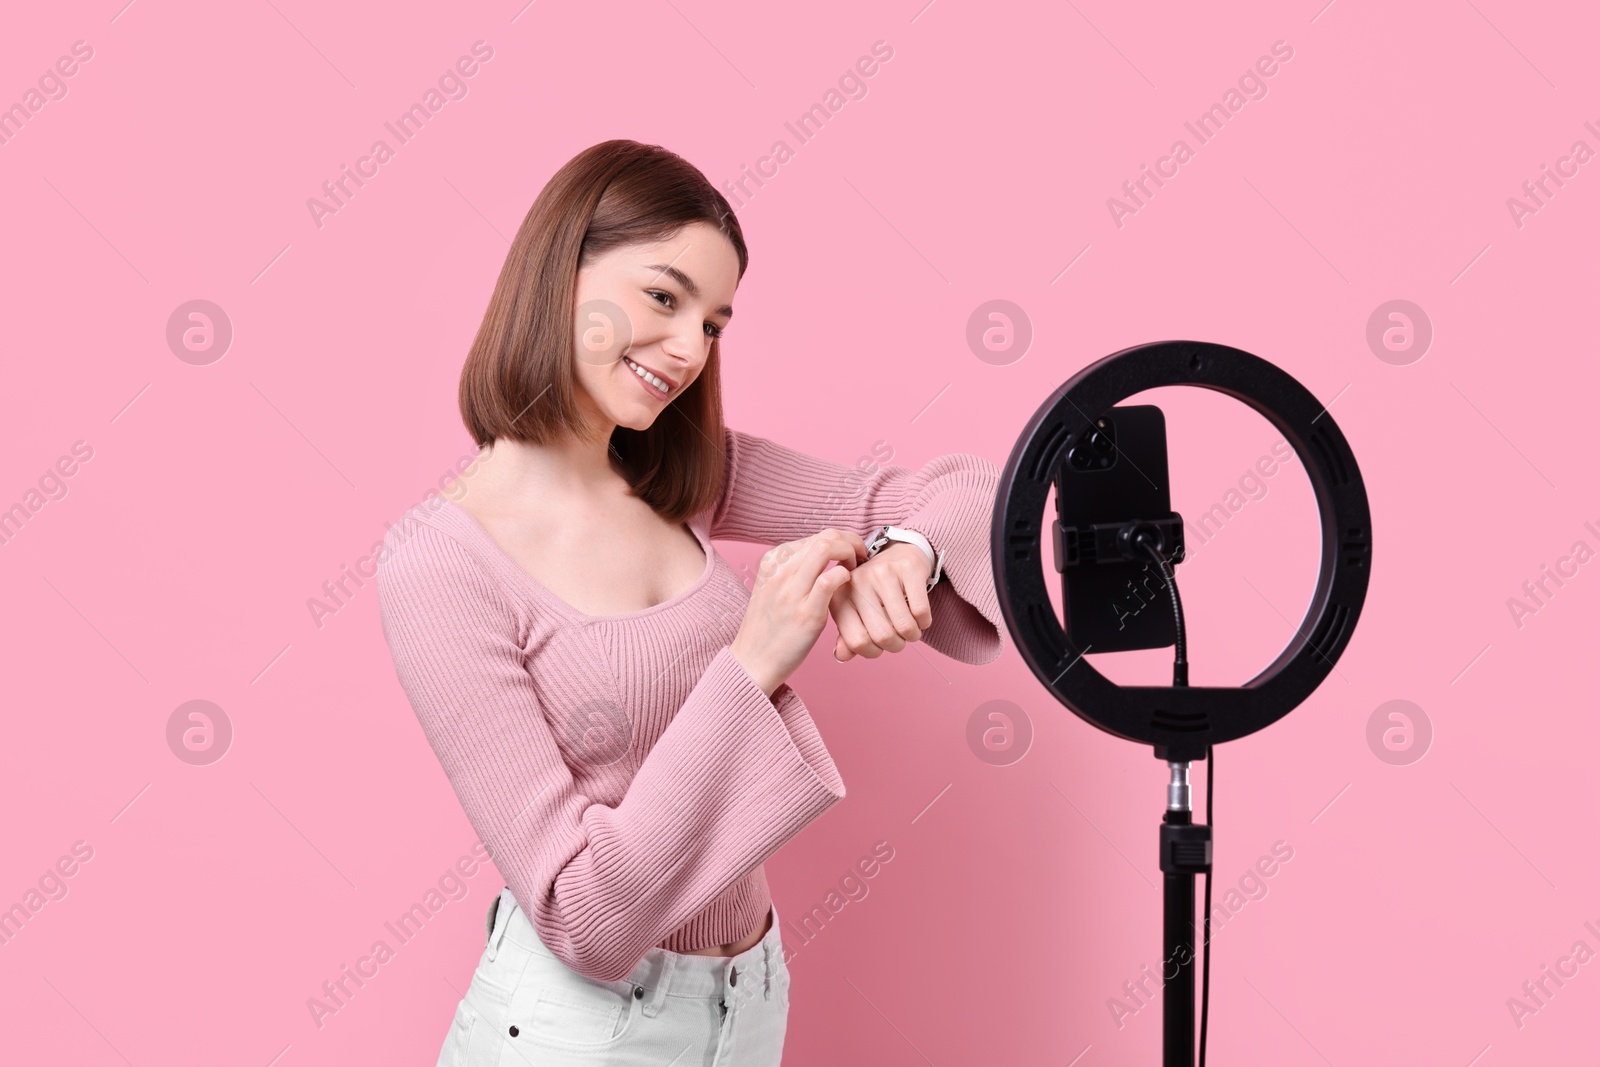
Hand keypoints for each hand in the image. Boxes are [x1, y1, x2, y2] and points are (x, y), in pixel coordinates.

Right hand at [730, 529, 867, 696]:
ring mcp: (792, 590)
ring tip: (857, 569)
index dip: (840, 541)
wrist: (752, 662)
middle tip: (860, 558)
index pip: (815, 536)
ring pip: (826, 548)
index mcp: (772, 561)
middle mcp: (780, 570)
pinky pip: (831, 579)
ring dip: (851, 554)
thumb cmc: (768, 627)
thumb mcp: (772, 588)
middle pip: (824, 536)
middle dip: (851, 542)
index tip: (850, 555)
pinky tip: (848, 587)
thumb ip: (794, 570)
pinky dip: (846, 576)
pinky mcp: (806, 612)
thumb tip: (824, 554)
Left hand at [831, 541, 932, 660]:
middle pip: (882, 636)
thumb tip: (841, 656)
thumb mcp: (856, 610)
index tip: (880, 648)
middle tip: (900, 640)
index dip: (872, 652)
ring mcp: (882, 572)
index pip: (856, 641)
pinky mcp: (908, 568)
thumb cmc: (875, 590)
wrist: (897, 553)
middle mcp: (857, 582)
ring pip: (904, 625)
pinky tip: (920, 617)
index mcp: (840, 597)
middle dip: (896, 645)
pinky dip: (924, 622)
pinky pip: (920, 611)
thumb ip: (847, 636)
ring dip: (913, 635)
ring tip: (911, 630)